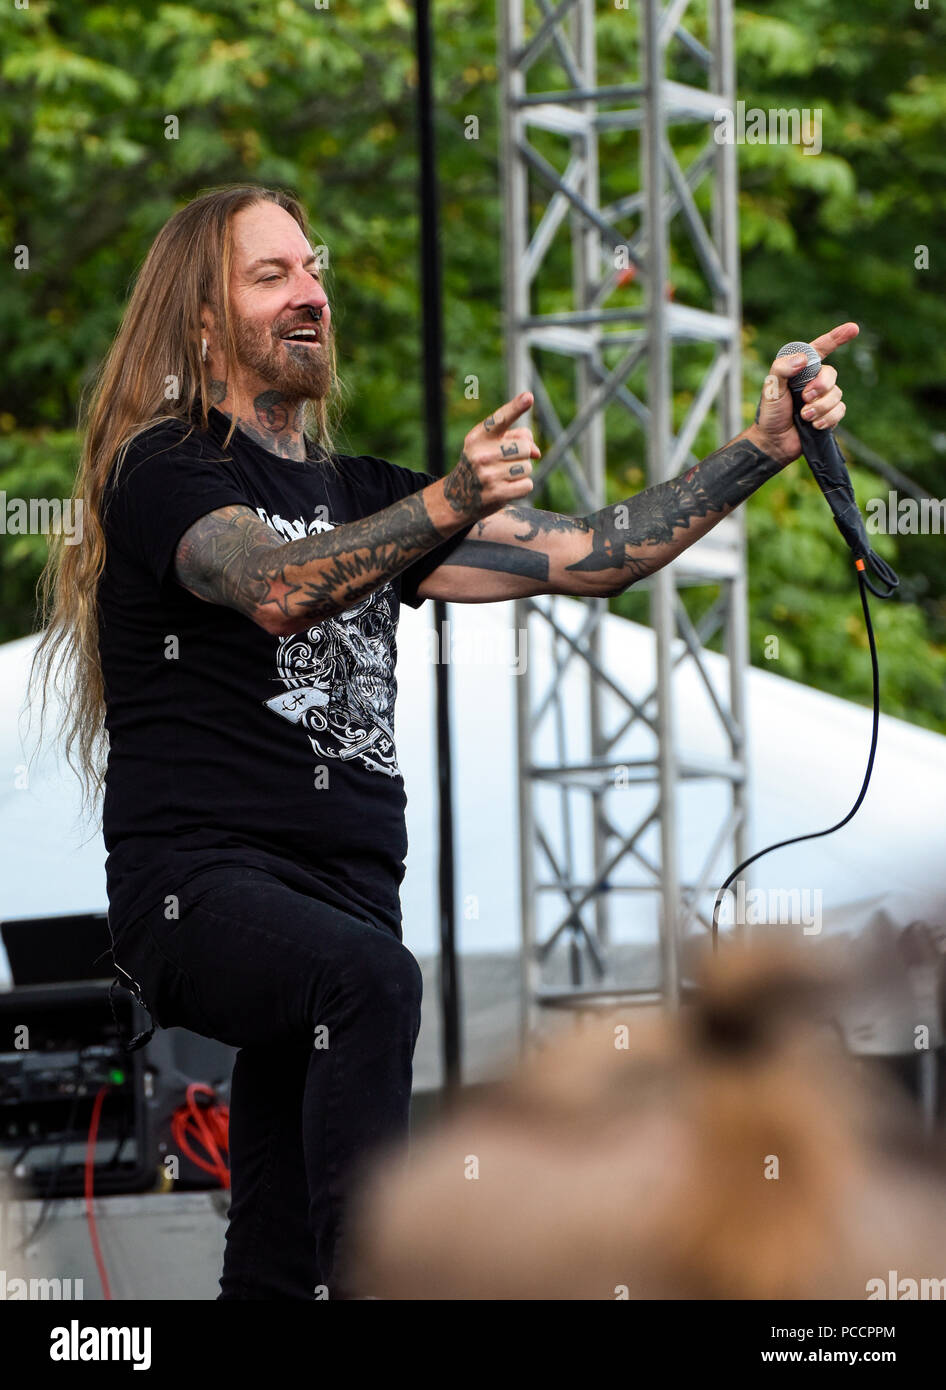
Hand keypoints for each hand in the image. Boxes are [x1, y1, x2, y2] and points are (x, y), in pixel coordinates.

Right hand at [444, 392, 540, 520]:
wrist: (458, 496)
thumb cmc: (482, 464)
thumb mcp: (491, 445)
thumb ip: (516, 437)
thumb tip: (537, 452)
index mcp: (478, 437)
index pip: (500, 420)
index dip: (516, 408)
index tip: (529, 396)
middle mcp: (481, 454)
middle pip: (524, 447)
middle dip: (523, 454)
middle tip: (508, 462)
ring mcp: (488, 475)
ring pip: (527, 467)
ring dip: (522, 472)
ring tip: (505, 476)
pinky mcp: (496, 494)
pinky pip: (527, 485)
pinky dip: (522, 487)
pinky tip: (507, 488)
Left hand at [747, 322, 858, 466]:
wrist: (774, 442)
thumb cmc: (770, 414)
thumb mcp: (771, 388)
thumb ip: (782, 369)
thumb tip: (803, 358)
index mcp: (800, 370)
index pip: (821, 349)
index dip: (837, 337)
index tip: (853, 328)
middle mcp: (814, 382)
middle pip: (831, 374)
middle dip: (821, 386)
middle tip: (805, 398)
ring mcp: (823, 399)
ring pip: (836, 395)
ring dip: (820, 407)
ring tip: (804, 416)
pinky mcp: (828, 415)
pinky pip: (839, 411)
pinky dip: (828, 418)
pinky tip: (814, 425)